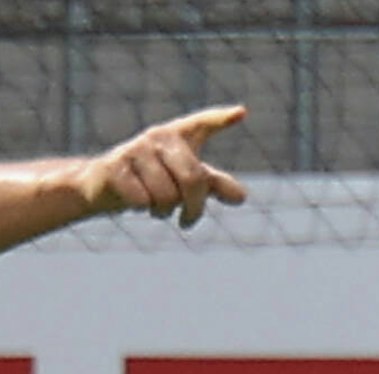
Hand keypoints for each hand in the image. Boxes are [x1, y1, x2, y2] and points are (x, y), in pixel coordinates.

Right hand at [79, 105, 249, 228]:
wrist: (101, 187)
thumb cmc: (151, 181)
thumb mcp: (184, 182)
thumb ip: (214, 185)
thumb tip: (241, 197)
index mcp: (178, 137)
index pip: (202, 125)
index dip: (220, 120)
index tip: (241, 113)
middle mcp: (158, 137)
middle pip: (194, 179)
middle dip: (195, 207)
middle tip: (188, 221)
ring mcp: (135, 148)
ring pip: (168, 194)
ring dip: (165, 210)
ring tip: (156, 207)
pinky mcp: (113, 165)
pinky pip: (143, 199)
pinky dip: (143, 208)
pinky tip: (134, 201)